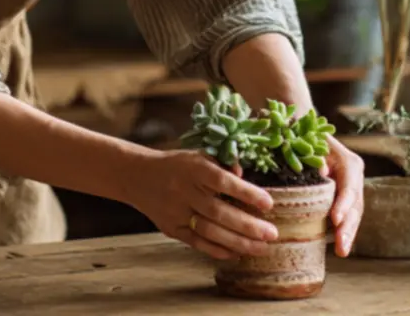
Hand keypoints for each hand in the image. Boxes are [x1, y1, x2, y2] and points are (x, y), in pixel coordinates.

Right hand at [126, 149, 279, 260]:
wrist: (138, 176)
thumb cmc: (177, 165)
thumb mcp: (198, 156)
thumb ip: (221, 164)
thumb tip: (243, 176)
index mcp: (193, 168)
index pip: (222, 181)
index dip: (246, 193)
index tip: (269, 203)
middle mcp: (184, 191)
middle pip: (218, 212)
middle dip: (248, 225)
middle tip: (272, 234)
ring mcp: (176, 212)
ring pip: (210, 231)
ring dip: (238, 242)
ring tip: (261, 248)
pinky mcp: (171, 228)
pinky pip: (197, 242)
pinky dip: (218, 249)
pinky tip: (237, 253)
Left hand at [320, 135, 364, 256]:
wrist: (309, 134)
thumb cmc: (308, 136)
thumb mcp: (311, 141)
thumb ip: (315, 154)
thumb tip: (322, 173)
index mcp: (349, 162)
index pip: (349, 186)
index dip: (344, 203)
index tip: (335, 219)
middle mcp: (354, 178)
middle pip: (355, 204)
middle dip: (348, 226)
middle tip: (341, 245)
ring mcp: (351, 190)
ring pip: (354, 215)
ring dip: (348, 234)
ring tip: (342, 252)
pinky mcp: (344, 200)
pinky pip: (346, 218)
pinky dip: (343, 233)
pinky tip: (339, 248)